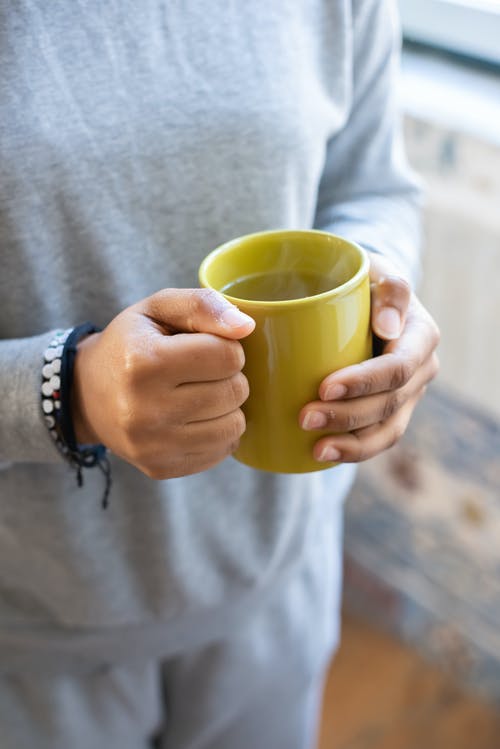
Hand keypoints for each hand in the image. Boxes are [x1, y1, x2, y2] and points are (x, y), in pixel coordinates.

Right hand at [72, 289, 254, 478]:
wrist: (85, 394)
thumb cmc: (131, 344)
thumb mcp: (158, 309)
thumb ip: (203, 305)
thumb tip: (246, 326)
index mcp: (144, 362)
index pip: (228, 356)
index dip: (225, 347)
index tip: (205, 347)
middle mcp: (145, 410)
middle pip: (235, 391)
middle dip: (228, 377)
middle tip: (201, 372)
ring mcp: (153, 445)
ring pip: (234, 426)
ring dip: (227, 407)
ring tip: (200, 394)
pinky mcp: (161, 468)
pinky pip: (221, 452)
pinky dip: (217, 433)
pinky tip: (194, 419)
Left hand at [299, 254, 439, 462]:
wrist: (363, 298)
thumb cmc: (364, 280)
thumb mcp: (376, 270)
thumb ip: (390, 289)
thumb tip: (389, 328)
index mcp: (421, 336)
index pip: (398, 367)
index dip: (364, 382)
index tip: (323, 387)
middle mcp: (421, 371)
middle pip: (389, 404)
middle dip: (347, 416)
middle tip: (304, 417)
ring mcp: (407, 396)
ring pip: (386, 431)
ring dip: (350, 443)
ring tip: (315, 448)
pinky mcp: (388, 412)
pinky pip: (376, 439)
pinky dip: (351, 451)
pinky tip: (320, 454)